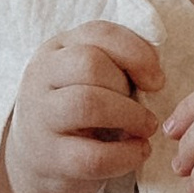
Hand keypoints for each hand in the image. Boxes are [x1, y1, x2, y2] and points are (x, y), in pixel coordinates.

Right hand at [0, 23, 164, 192]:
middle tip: (143, 108)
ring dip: (130, 116)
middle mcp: (41, 78)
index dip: (136, 53)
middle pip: (89, 64)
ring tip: (145, 129)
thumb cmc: (78, 111)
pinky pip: (93, 156)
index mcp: (57, 50)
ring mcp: (41, 118)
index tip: (156, 81)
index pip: (98, 33)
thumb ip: (119, 64)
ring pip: (87, 103)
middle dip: (126, 86)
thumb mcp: (91, 78)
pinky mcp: (50, 159)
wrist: (37, 158)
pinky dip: (126, 154)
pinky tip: (138, 152)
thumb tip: (154, 76)